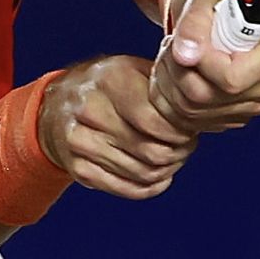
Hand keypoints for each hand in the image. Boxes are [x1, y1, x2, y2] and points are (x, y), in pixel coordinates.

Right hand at [37, 55, 199, 199]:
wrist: (57, 105)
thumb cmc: (108, 86)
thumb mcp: (133, 70)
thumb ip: (164, 85)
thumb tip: (202, 107)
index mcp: (109, 79)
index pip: (154, 121)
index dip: (180, 132)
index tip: (189, 131)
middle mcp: (89, 109)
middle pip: (151, 150)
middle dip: (178, 153)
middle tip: (186, 147)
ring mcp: (80, 142)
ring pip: (142, 173)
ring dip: (167, 170)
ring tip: (173, 158)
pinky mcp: (79, 169)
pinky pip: (128, 189)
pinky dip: (151, 186)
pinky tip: (159, 175)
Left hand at [151, 0, 259, 133]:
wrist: (207, 16)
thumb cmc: (212, 0)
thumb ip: (195, 19)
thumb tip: (187, 53)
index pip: (231, 78)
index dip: (200, 62)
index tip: (189, 41)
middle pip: (204, 96)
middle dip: (177, 68)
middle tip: (176, 43)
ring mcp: (248, 106)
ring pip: (188, 108)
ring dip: (168, 78)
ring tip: (176, 53)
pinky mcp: (226, 118)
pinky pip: (183, 118)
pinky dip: (168, 95)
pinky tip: (177, 72)